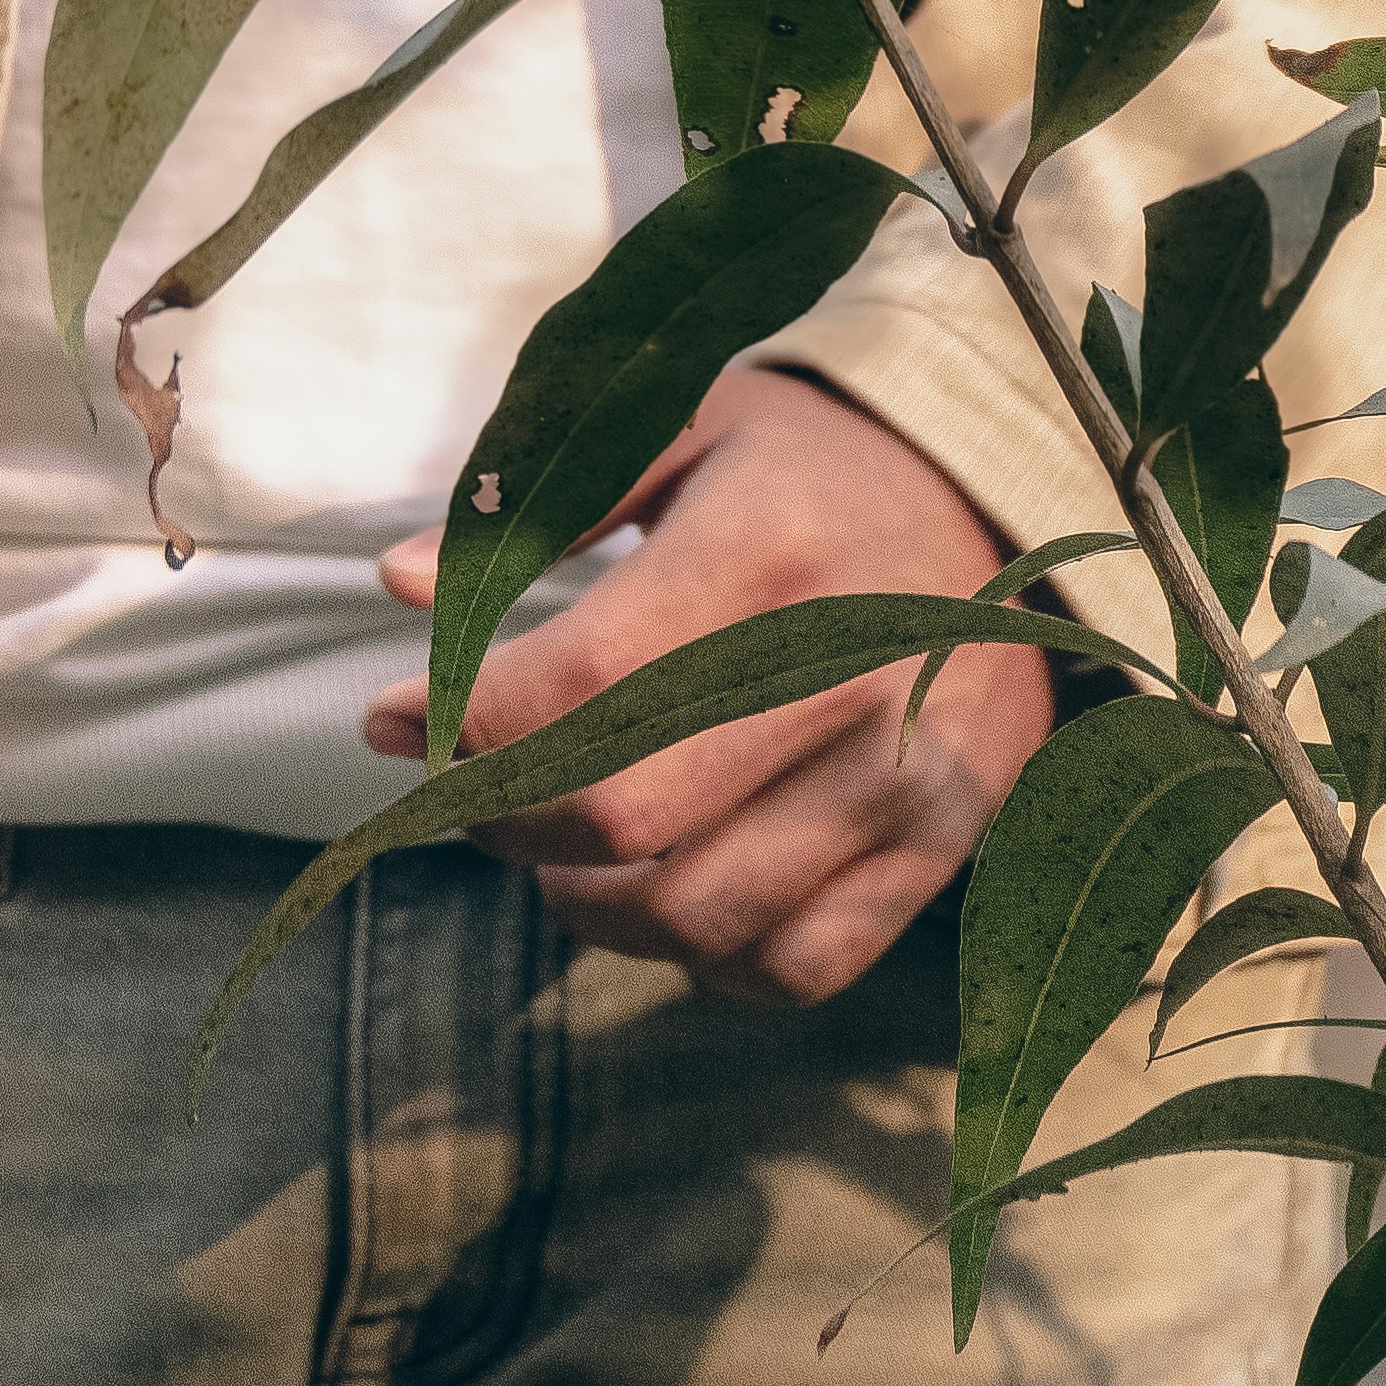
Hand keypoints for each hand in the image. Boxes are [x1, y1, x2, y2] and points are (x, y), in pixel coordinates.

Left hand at [365, 367, 1051, 1006]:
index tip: (388, 718)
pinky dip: (703, 958)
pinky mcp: (939, 847)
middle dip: (506, 822)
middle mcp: (844, 677)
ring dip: (587, 904)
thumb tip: (401, 580)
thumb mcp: (679, 418)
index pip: (573, 688)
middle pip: (621, 820)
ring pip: (695, 916)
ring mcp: (902, 778)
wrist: (997, 500)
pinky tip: (666, 891)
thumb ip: (541, 501)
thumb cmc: (804, 462)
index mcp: (766, 553)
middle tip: (471, 791)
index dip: (455, 723)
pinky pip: (794, 967)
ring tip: (557, 847)